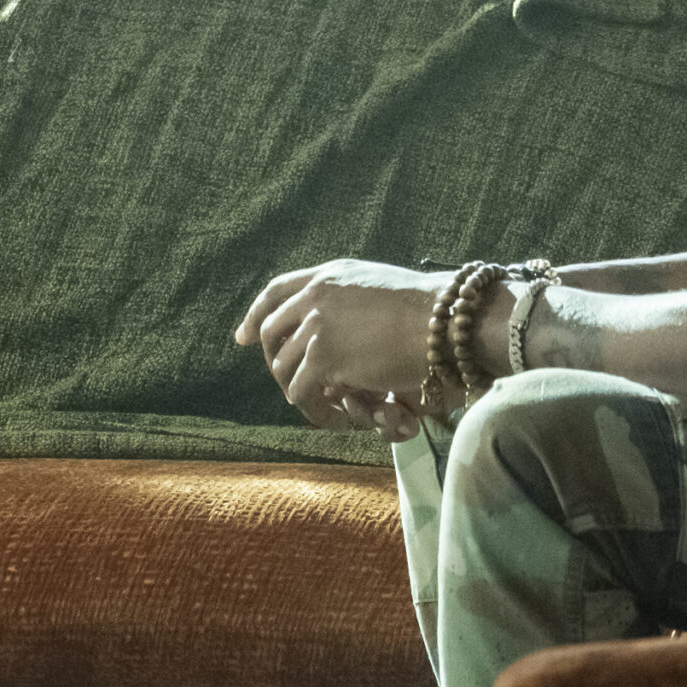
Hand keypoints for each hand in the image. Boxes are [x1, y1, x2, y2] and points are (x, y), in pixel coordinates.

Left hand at [235, 258, 443, 433]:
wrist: (443, 319)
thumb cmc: (427, 308)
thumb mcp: (378, 286)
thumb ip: (350, 297)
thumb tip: (336, 319)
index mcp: (329, 275)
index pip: (277, 291)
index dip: (255, 315)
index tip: (243, 336)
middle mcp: (316, 296)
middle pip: (270, 332)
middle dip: (272, 359)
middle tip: (286, 380)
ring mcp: (316, 326)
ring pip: (282, 366)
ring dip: (296, 388)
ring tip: (318, 402)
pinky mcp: (323, 357)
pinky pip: (300, 390)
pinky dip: (311, 406)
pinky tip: (329, 412)